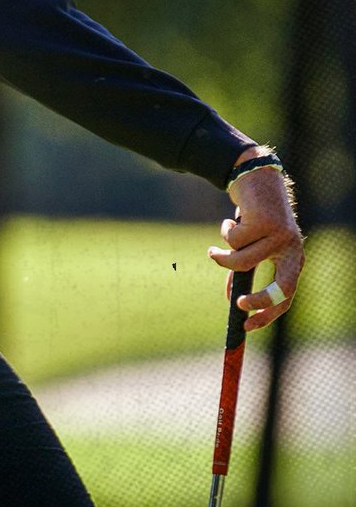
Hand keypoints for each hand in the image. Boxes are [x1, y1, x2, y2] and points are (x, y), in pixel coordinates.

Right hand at [208, 156, 303, 331]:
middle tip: (239, 304)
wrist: (257, 180)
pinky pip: (233, 240)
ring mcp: (281, 236)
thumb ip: (245, 271)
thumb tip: (234, 300)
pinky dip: (224, 232)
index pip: (286, 296)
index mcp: (292, 259)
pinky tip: (229, 221)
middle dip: (260, 301)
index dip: (268, 314)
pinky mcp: (265, 222)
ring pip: (243, 261)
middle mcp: (292, 249)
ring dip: (221, 257)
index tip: (246, 326)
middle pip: (281, 288)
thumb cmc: (253, 218)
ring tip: (213, 249)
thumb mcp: (251, 247)